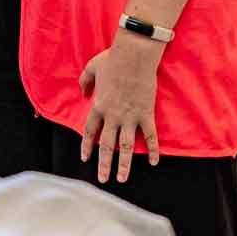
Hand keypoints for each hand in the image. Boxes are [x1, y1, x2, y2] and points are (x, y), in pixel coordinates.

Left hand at [77, 34, 164, 184]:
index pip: (90, 132)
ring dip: (124, 165)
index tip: (85, 158)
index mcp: (98, 106)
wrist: (134, 56)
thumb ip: (85, 81)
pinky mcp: (146, 115)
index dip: (87, 146)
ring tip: (122, 179)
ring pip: (126, 147)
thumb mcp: (91, 68)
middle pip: (107, 146)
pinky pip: (150, 137)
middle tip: (103, 179)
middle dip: (104, 164)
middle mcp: (113, 116)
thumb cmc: (112, 59)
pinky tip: (153, 162)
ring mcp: (130, 117)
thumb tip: (82, 92)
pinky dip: (153, 150)